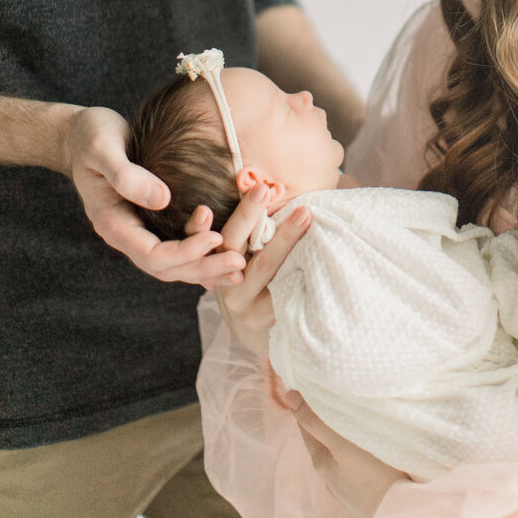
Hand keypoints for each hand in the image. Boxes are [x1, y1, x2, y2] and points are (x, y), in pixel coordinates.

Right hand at [67, 105, 242, 287]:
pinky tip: (228, 251)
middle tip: (239, 265)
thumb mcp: (102, 148)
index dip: (184, 251)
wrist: (83, 136)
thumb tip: (162, 199)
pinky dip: (203, 254)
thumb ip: (126, 174)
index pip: (151, 254)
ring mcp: (141, 230)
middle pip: (167, 268)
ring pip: (175, 264)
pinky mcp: (154, 221)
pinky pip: (179, 245)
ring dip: (206, 267)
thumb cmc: (91, 137)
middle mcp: (128, 235)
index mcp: (113, 224)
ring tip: (240, 269)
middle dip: (203, 268)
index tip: (214, 237)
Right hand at [209, 186, 312, 355]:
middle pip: (231, 241)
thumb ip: (249, 227)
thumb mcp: (246, 254)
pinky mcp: (261, 318)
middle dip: (246, 213)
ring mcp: (240, 301)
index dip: (200, 220)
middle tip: (263, 189)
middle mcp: (219, 279)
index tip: (210, 196)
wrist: (263, 335)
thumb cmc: (260, 280)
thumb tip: (268, 183)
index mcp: (212, 258)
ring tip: (303, 215)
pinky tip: (318, 256)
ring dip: (284, 238)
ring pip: (263, 264)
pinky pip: (281, 291)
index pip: (199, 233)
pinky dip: (300, 270)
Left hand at [286, 395, 408, 517]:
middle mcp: (330, 478)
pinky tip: (370, 447)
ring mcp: (347, 489)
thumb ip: (316, 423)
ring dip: (343, 436)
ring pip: (340, 454)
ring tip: (354, 417)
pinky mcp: (365, 494)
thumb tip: (290, 397)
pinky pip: (355, 466)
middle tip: (334, 394)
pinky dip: (357, 451)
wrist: (402, 514)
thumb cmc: (373, 477)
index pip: (306, 427)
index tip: (311, 385)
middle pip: (322, 440)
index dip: (306, 405)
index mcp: (321, 463)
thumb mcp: (342, 445)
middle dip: (325, 419)